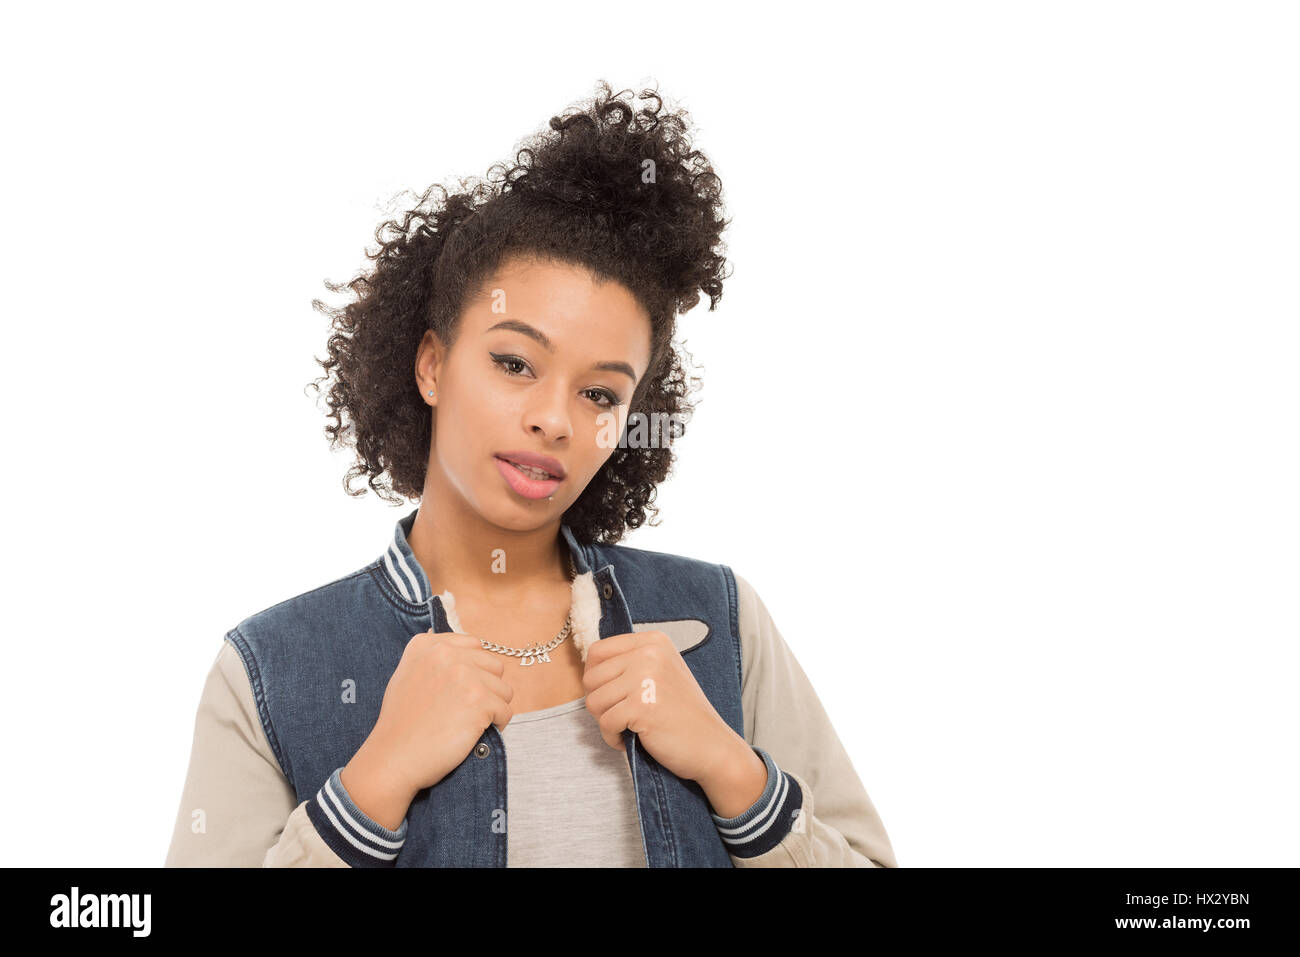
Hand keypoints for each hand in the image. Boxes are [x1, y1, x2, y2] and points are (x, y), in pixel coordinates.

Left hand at [581, 631, 738, 785]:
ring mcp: (645, 678)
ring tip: (630, 727)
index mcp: (653, 641)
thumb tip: (588, 666)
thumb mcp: (660, 673)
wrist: (713, 746)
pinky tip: (634, 739)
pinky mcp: (641, 706)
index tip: (612, 696)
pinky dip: (613, 738)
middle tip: (623, 716)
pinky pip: (605, 723)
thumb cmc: (682, 714)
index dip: (595, 678)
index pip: (597, 651)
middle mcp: (649, 653)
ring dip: (606, 721)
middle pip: (590, 677)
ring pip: (593, 701)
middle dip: (600, 703)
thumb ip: (630, 663)